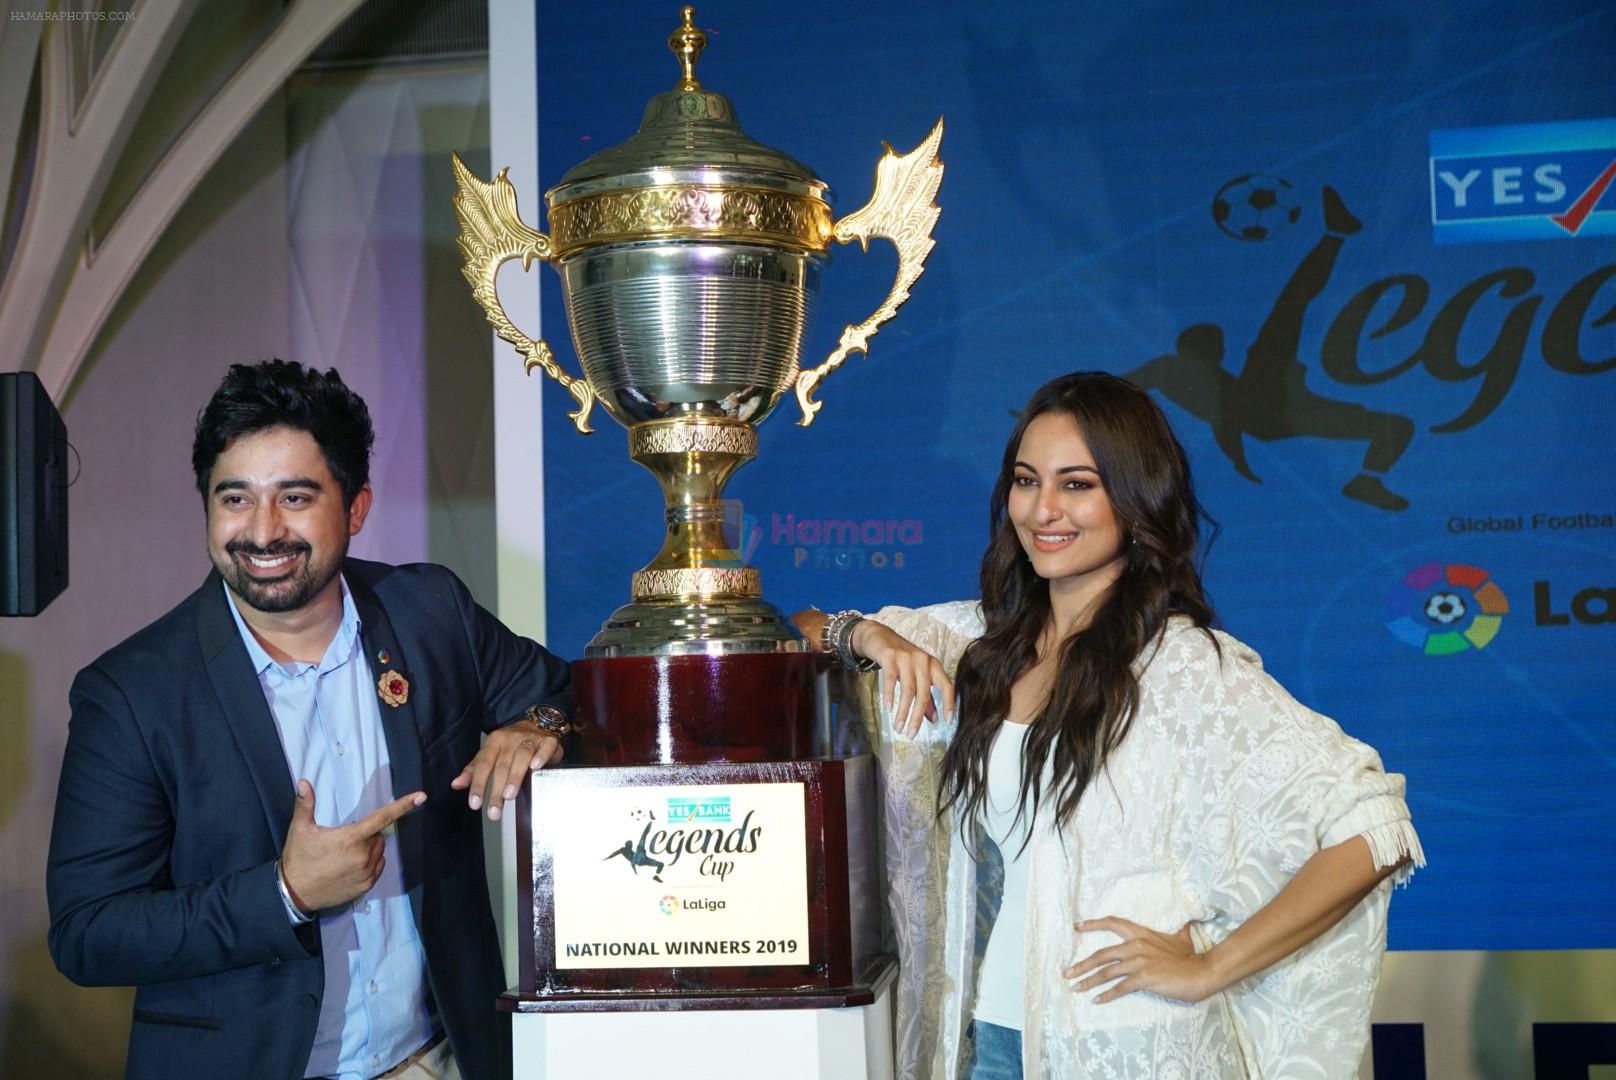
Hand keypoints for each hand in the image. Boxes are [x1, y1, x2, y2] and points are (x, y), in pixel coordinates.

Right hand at [280, 780, 424, 912]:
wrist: (294, 894)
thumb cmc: (298, 859)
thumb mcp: (300, 830)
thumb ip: (305, 805)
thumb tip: (303, 782)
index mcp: (351, 838)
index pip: (383, 817)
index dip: (403, 805)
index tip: (421, 797)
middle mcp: (363, 855)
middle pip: (378, 835)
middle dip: (366, 833)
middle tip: (344, 839)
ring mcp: (366, 873)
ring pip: (379, 852)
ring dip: (369, 848)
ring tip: (344, 854)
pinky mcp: (366, 886)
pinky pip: (378, 867)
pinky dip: (370, 863)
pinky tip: (351, 865)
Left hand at [449, 718, 561, 820]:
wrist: (538, 723)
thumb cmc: (511, 744)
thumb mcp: (490, 754)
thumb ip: (475, 770)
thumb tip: (456, 785)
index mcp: (494, 742)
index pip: (484, 764)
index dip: (478, 784)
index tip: (475, 804)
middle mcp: (511, 738)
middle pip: (502, 764)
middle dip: (496, 789)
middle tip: (494, 810)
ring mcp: (530, 738)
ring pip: (522, 756)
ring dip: (515, 776)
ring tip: (509, 796)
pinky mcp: (548, 740)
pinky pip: (545, 747)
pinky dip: (541, 756)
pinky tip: (536, 767)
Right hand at [849, 621, 954, 736]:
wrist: (880, 636)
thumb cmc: (901, 659)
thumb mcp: (917, 675)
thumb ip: (927, 697)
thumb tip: (935, 719)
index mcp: (933, 665)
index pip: (947, 686)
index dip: (948, 704)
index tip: (947, 722)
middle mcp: (923, 660)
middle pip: (924, 693)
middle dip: (917, 716)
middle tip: (911, 734)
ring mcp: (906, 657)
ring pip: (908, 690)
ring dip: (903, 711)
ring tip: (898, 727)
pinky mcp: (890, 656)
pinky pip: (890, 679)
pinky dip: (889, 696)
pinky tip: (888, 708)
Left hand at [1064, 916, 1212, 1003]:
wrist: (1202, 971)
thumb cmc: (1190, 957)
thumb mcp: (1181, 938)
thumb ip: (1177, 931)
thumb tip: (1185, 924)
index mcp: (1141, 934)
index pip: (1113, 923)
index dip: (1093, 924)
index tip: (1077, 927)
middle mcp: (1136, 945)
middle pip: (1102, 954)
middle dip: (1082, 964)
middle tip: (1068, 973)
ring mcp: (1139, 962)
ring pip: (1107, 972)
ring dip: (1089, 981)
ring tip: (1076, 988)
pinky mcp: (1144, 978)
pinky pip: (1120, 987)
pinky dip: (1107, 994)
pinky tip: (1097, 1000)